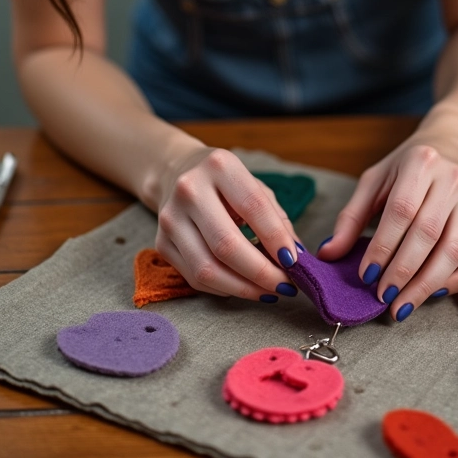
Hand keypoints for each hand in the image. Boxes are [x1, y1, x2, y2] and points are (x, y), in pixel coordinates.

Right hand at [154, 146, 300, 302]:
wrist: (177, 173)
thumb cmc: (226, 183)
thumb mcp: (255, 187)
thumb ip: (277, 219)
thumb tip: (296, 258)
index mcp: (220, 166)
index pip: (253, 207)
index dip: (276, 239)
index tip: (295, 261)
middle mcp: (189, 189)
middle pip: (226, 245)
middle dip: (262, 272)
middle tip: (286, 285)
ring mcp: (170, 218)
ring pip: (208, 268)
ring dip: (244, 288)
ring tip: (268, 291)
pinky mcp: (161, 243)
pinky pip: (195, 278)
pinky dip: (225, 289)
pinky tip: (244, 286)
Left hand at [318, 119, 457, 321]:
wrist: (453, 146)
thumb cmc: (407, 166)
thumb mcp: (375, 180)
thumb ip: (351, 216)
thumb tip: (327, 254)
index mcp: (420, 163)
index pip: (401, 211)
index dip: (383, 246)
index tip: (366, 275)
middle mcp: (451, 181)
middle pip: (428, 233)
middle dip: (403, 271)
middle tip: (382, 297)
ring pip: (454, 250)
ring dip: (427, 284)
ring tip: (402, 305)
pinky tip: (437, 292)